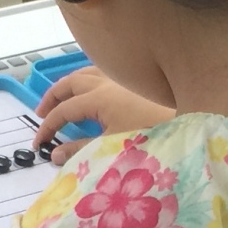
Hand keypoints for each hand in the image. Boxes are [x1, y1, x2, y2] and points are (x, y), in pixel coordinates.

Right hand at [34, 66, 172, 156]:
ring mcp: (121, 78)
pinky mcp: (135, 81)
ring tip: (61, 98)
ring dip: (68, 85)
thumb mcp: (114, 146)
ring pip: (85, 73)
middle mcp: (106, 82)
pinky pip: (102, 72)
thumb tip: (55, 155)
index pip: (63, 111)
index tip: (38, 143)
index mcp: (98, 98)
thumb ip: (82, 150)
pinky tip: (93, 89)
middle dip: (52, 98)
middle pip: (69, 84)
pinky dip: (88, 79)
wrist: (188, 122)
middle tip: (41, 114)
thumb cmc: (152, 134)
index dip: (47, 127)